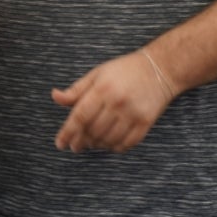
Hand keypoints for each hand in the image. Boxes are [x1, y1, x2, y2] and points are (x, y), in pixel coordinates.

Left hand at [51, 50, 176, 152]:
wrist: (161, 69)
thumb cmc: (126, 70)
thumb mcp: (98, 74)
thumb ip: (76, 89)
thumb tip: (55, 97)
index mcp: (103, 88)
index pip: (80, 116)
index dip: (68, 132)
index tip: (61, 143)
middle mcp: (118, 102)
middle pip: (93, 131)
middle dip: (81, 141)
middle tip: (76, 145)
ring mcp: (133, 113)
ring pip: (108, 139)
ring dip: (97, 145)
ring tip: (92, 143)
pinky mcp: (146, 121)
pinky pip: (127, 143)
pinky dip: (116, 147)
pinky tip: (110, 143)